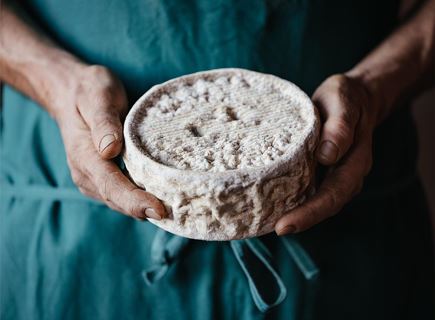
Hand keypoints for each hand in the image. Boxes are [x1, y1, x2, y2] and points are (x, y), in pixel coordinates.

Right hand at [55, 65, 165, 219]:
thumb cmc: (88, 91)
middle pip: (117, 200)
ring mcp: (93, 178)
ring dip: (143, 208)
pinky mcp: (103, 177)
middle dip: (144, 210)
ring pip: (120, 201)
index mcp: (85, 156)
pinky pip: (122, 193)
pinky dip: (139, 199)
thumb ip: (103, 122)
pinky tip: (161, 198)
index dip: (134, 201)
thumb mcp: (97, 96)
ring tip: (174, 212)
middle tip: (177, 215)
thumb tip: (110, 149)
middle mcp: (86, 173)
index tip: (158, 210)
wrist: (71, 93)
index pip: (111, 186)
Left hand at [275, 74, 377, 234]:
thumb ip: (339, 126)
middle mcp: (347, 173)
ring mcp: (336, 173)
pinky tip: (276, 203)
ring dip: (298, 214)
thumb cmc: (346, 96)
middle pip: (326, 204)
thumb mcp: (343, 101)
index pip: (333, 194)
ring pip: (319, 201)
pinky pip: (312, 189)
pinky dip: (296, 200)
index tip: (285, 225)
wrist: (355, 96)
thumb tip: (327, 156)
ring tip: (268, 223)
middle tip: (273, 229)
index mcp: (355, 161)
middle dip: (301, 220)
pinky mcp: (324, 170)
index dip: (310, 213)